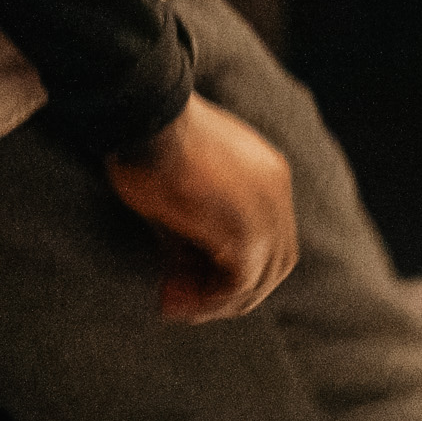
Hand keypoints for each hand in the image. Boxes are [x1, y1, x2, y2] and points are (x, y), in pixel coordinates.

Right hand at [106, 96, 296, 324]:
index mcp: (267, 174)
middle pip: (274, 263)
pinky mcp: (247, 233)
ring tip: (174, 305)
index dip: (232, 265)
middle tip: (182, 300)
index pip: (268, 237)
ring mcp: (267, 213)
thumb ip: (190, 230)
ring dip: (218, 301)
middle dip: (230, 290)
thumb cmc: (148, 140)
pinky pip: (240, 284)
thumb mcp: (178, 187)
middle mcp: (276, 193)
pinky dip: (211, 301)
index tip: (186, 276)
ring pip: (261, 278)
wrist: (145, 115)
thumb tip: (182, 274)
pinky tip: (174, 302)